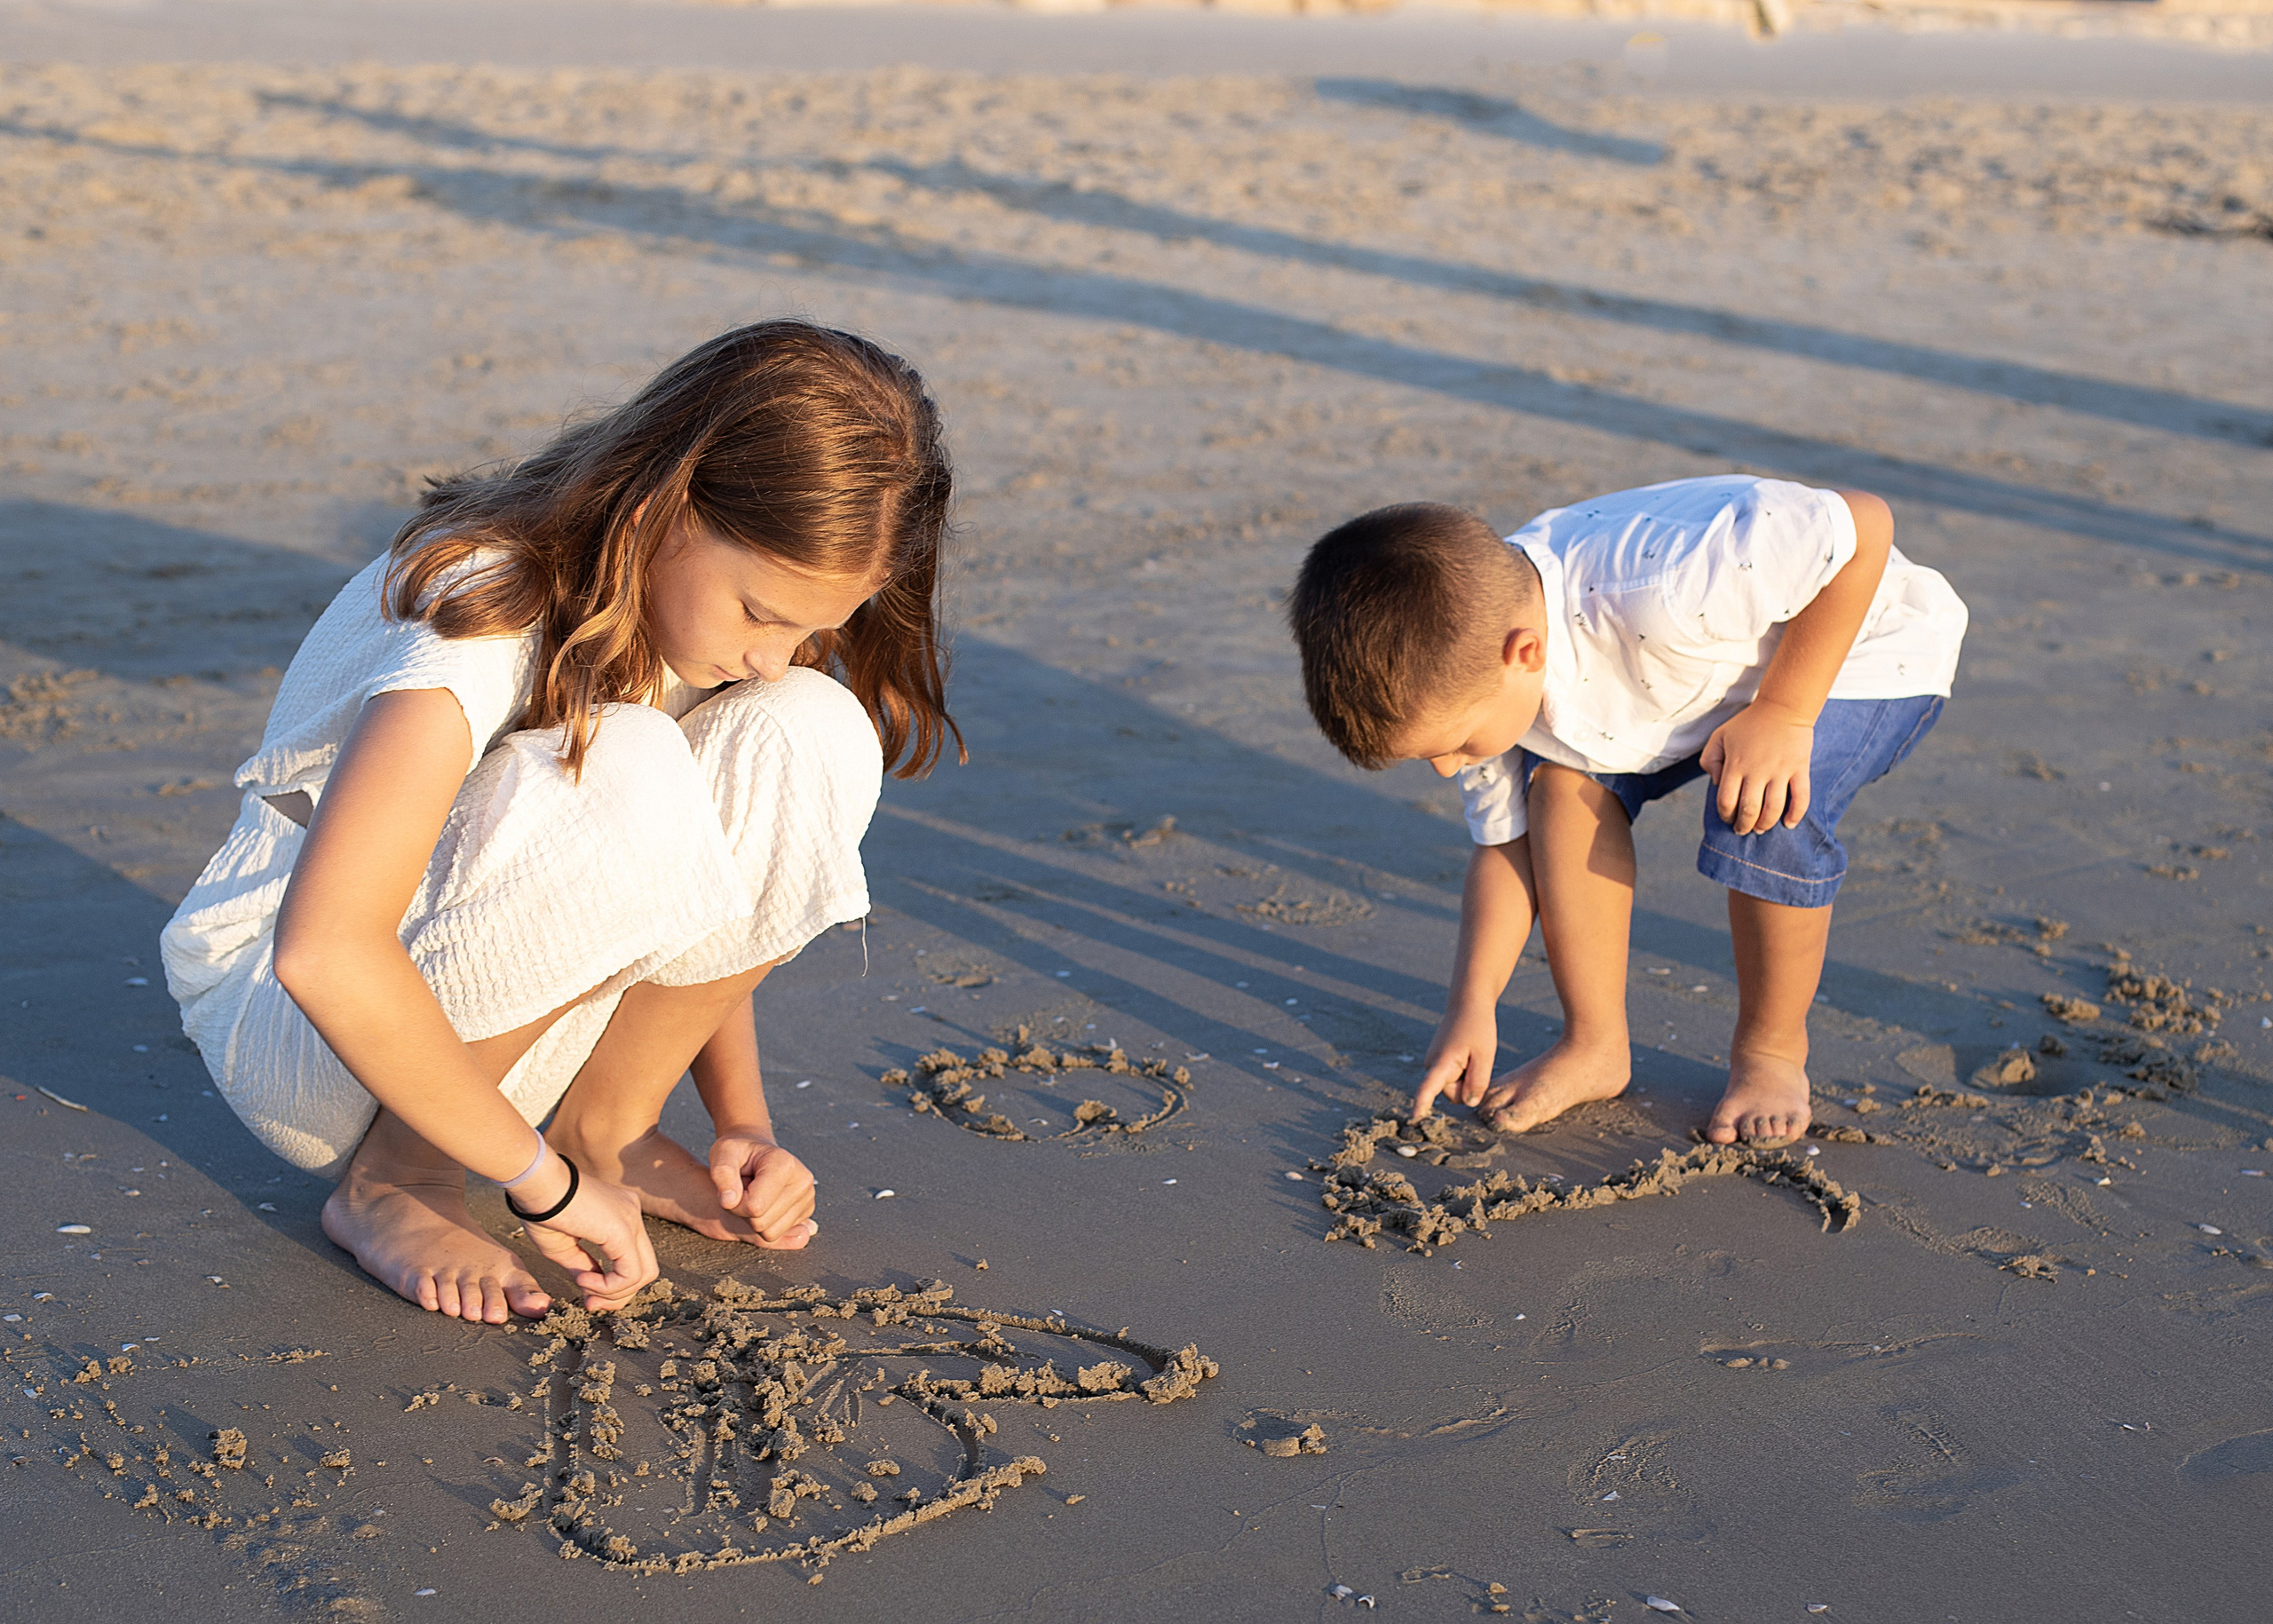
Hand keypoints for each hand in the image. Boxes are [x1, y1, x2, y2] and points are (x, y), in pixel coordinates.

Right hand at [521, 1162, 657, 1312]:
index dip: (614, 1286)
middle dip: (619, 1295)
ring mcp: (632, 1219)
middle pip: (646, 1268)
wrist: (535, 1184)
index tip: (588, 1297)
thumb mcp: (565, 1248)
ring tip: (584, 1288)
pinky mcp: (624, 1230)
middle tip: (591, 1304)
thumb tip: (595, 1295)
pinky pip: (630, 1273)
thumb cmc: (542, 1210)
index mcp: (621, 1215)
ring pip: (643, 1274)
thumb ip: (585, 1268)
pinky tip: (583, 1280)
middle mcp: (632, 1215)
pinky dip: (609, 1286)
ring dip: (613, 1293)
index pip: (634, 1259)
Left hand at [709, 1129, 817, 1248]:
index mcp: (784, 1164)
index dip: (734, 1204)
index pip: (754, 1207)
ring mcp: (808, 1197)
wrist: (757, 1152)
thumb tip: (729, 1201)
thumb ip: (722, 1173)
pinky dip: (766, 1224)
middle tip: (742, 1191)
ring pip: (770, 1233)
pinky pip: (778, 1234)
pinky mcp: (807, 1211)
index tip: (733, 1188)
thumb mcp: (723, 1153)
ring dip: (754, 1219)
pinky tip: (765, 1202)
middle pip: (761, 1223)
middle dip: (744, 1213)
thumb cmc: (739, 1153)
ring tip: (754, 1195)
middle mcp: (802, 1181)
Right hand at [1412, 1000, 1498, 1120]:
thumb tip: (1469, 1104)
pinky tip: (1467, 1055)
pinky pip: (1451, 1078)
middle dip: (1466, 1087)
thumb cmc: (1478, 1027)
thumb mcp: (1485, 1056)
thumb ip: (1478, 1082)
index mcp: (1442, 1062)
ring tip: (1472, 1056)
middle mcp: (1432, 1064)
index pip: (1428, 1088)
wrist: (1467, 1003)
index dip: (1422, 1104)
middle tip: (1478, 1063)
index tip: (1414, 1118)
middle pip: (1451, 1094)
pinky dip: (1462, 1073)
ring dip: (1465, 1079)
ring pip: (1452, 1087)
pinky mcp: (1437, 1062)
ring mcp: (1433, 1062)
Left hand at [1700, 702, 1814, 836]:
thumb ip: (1709, 759)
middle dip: (1744, 825)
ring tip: (1760, 829)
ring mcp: (1780, 770)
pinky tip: (1788, 824)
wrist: (1782, 706)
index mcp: (1735, 764)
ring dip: (1765, 824)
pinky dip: (1796, 814)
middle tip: (1743, 830)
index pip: (1726, 800)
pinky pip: (1801, 797)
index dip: (1726, 815)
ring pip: (1773, 808)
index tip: (1728, 819)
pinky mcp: (1800, 769)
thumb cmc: (1748, 723)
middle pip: (1749, 809)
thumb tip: (1715, 783)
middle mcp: (1757, 770)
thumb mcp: (1719, 736)